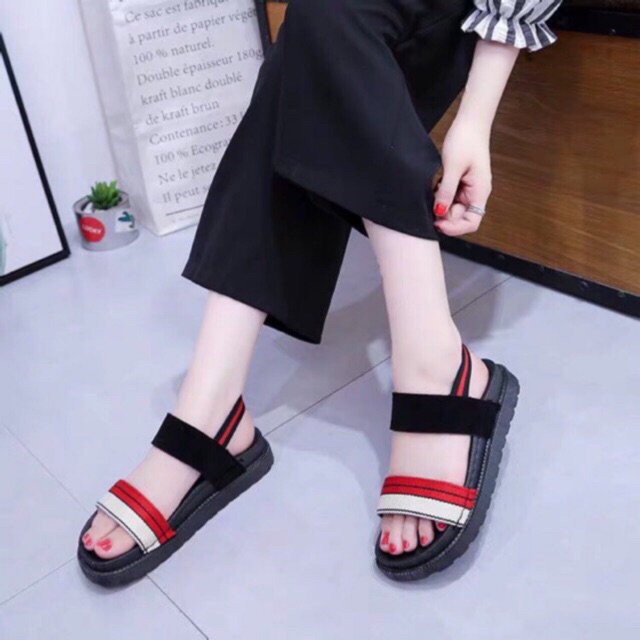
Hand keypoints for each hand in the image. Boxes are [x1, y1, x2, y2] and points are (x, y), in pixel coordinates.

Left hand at [433, 115, 491, 236]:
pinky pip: (449, 197)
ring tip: (431, 193)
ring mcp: (468, 188)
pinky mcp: (460, 182)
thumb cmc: (465, 140)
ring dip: (440, 205)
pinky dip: (439, 196)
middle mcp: (475, 193)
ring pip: (452, 208)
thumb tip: (439, 213)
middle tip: (428, 205)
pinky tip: (433, 187)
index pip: (472, 222)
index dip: (455, 227)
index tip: (437, 222)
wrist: (469, 122)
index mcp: (479, 192)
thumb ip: (446, 191)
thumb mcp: (453, 167)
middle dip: (443, 215)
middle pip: (459, 217)